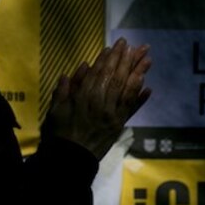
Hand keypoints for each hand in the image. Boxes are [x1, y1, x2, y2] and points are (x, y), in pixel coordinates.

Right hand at [44, 38, 152, 159]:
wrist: (71, 159)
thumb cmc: (60, 132)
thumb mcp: (55, 109)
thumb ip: (64, 89)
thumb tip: (79, 69)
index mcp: (84, 97)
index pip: (99, 73)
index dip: (107, 59)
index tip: (114, 46)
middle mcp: (101, 103)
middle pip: (116, 77)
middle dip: (125, 59)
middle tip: (134, 45)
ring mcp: (113, 115)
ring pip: (127, 90)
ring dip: (138, 73)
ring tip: (147, 58)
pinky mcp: (119, 125)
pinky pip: (132, 109)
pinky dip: (141, 98)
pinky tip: (149, 87)